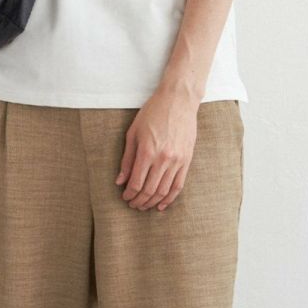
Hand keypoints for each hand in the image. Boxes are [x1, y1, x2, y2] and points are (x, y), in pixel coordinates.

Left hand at [115, 87, 200, 210]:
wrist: (178, 101)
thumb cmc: (152, 113)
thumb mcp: (133, 133)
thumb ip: (127, 159)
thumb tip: (120, 181)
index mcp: (147, 151)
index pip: (136, 182)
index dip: (129, 194)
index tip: (125, 197)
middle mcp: (163, 159)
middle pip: (149, 190)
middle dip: (139, 201)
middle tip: (133, 205)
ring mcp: (177, 160)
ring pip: (164, 190)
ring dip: (152, 202)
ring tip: (145, 206)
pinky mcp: (187, 160)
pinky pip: (178, 185)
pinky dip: (170, 198)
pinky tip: (162, 204)